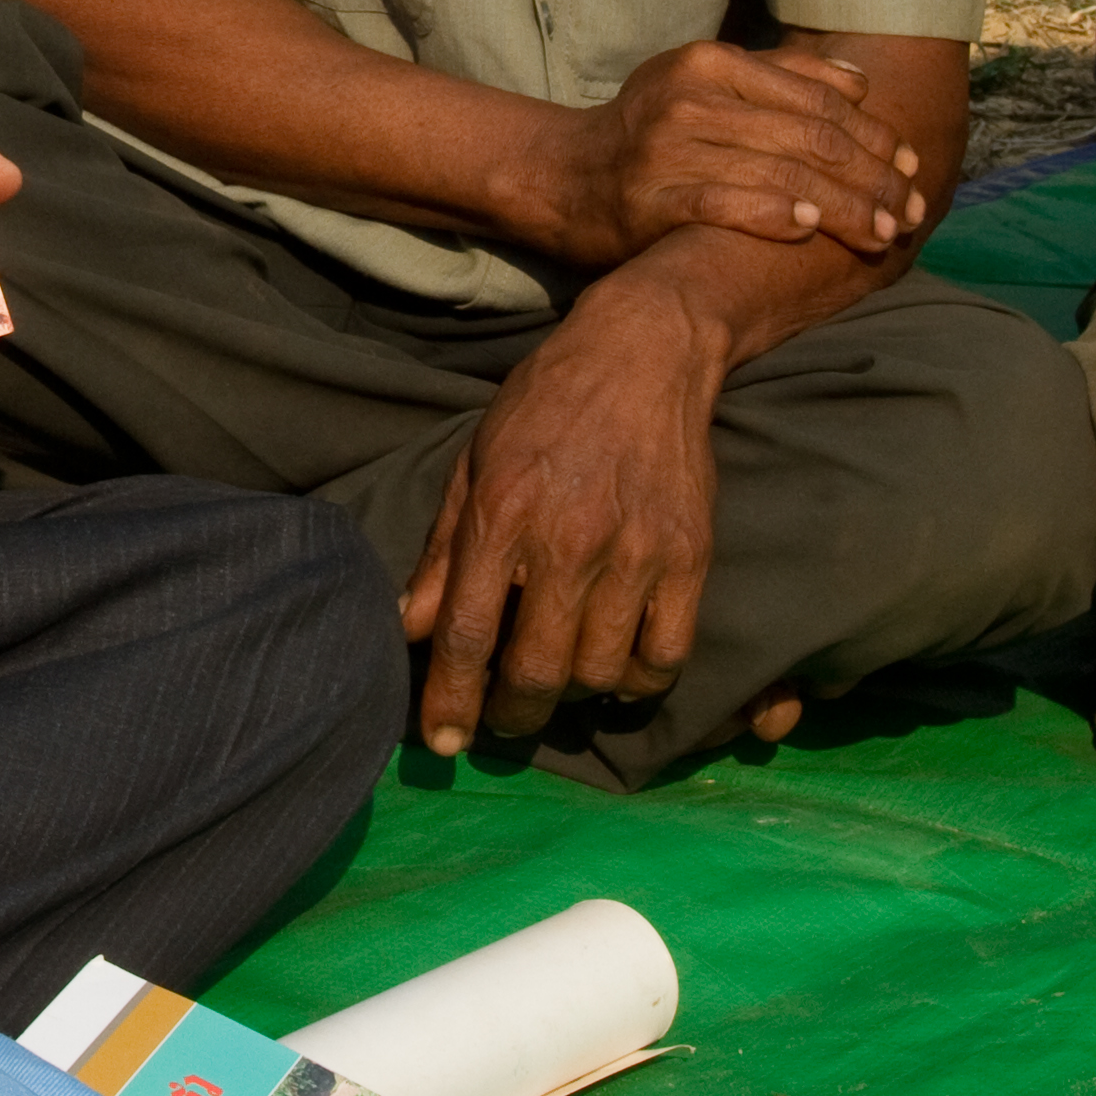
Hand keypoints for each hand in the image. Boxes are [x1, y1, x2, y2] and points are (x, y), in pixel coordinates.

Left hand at [400, 270, 727, 756]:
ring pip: (599, 674)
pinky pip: (665, 656)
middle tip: (502, 718)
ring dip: (572, 697)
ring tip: (558, 682)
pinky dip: (638, 681)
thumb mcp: (474, 464)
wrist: (644, 353)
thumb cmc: (544, 406)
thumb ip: (443, 553)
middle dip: (510, 714)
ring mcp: (636, 552)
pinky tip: (617, 669)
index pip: (467, 634)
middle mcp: (569, 540)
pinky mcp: (691, 558)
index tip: (444, 742)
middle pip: (535, 670)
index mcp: (503, 515)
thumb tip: (405, 627)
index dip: (451, 700)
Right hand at [504, 42, 925, 274]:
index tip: (911, 166)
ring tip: (882, 232)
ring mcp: (668, 148)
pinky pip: (728, 205)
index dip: (874, 134)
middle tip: (910, 210)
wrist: (564, 176)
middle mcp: (690, 98)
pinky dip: (777, 214)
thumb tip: (862, 85)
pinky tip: (813, 228)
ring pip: (782, 174)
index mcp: (710, 63)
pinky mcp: (650, 199)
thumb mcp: (705, 84)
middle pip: (809, 137)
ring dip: (844, 207)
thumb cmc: (650, 130)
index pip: (816, 98)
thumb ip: (782, 78)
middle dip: (872, 177)